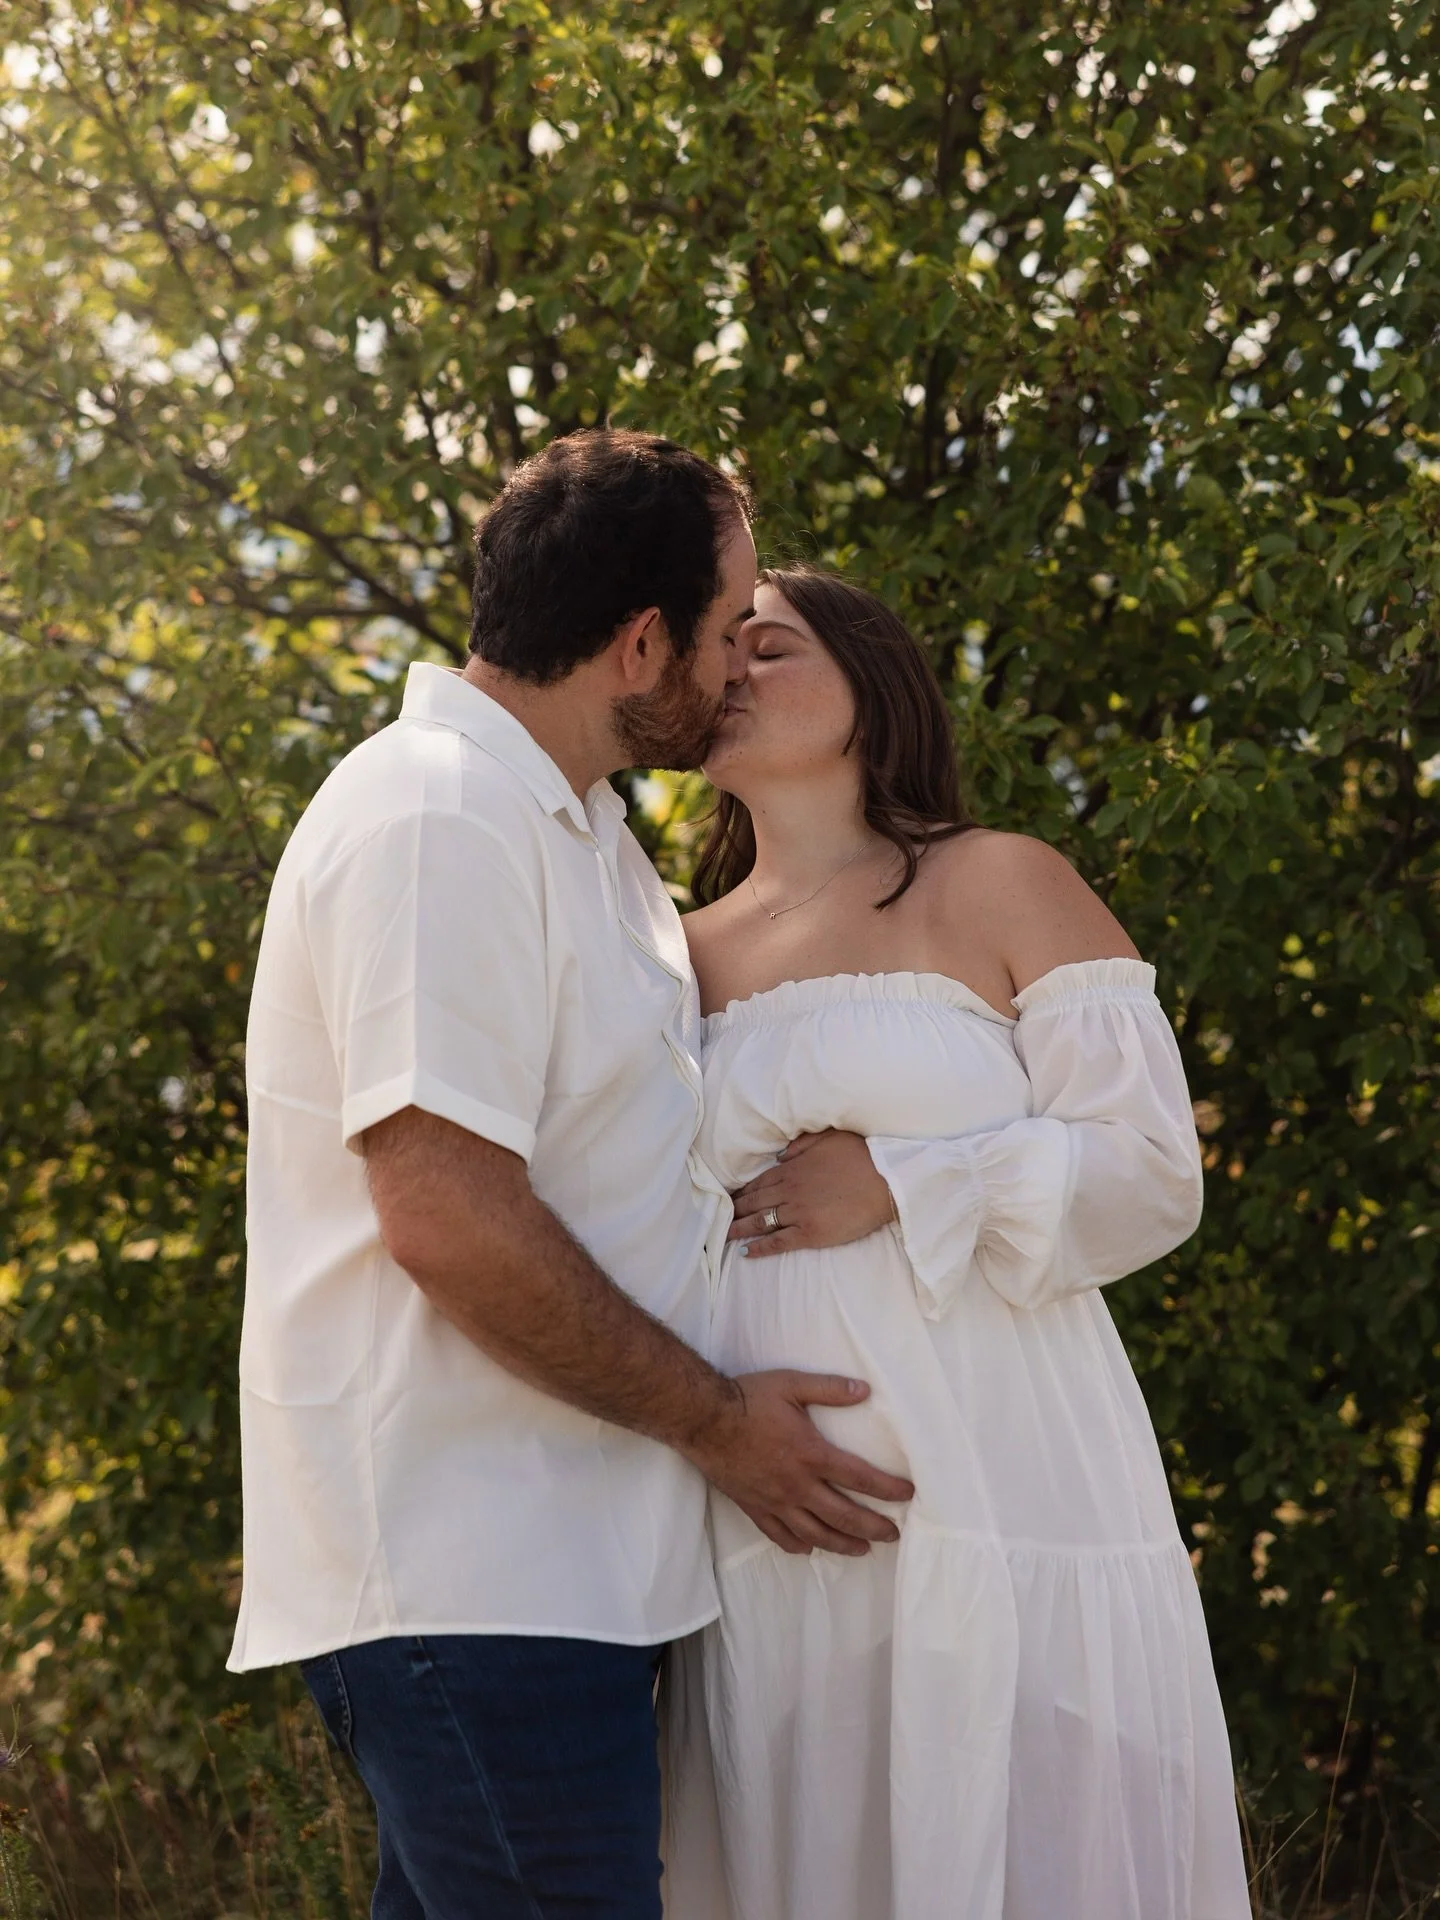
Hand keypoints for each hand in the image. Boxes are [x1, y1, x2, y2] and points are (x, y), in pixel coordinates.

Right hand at [683, 1370, 913, 1554]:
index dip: (889, 1489)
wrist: (704, 1420)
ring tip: (862, 1549)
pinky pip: (781, 1537)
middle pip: (845, 1516)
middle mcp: (798, 1485)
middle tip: (894, 1535)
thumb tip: (865, 1390)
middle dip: (874, 1528)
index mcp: (812, 1454)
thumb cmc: (748, 1399)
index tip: (909, 1495)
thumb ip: (829, 1388)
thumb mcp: (791, 1384)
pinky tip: (811, 1548)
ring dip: (844, 1544)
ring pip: (817, 1534)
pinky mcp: (755, 1509)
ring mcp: (776, 1502)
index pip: (861, 1478)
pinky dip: (800, 1546)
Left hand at [729, 1130, 895, 1257]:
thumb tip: (780, 1155)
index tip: (729, 1197)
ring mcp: (797, 1213)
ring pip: (759, 1222)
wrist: (885, 1179)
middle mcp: (788, 1190)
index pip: (758, 1182)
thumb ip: (801, 1145)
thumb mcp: (829, 1137)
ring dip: (739, 1228)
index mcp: (792, 1168)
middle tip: (718, 1218)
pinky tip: (746, 1252)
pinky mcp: (810, 1233)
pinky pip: (778, 1242)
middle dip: (734, 1210)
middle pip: (753, 1201)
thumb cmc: (862, 1155)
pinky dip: (760, 1247)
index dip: (742, 1191)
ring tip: (723, 1235)